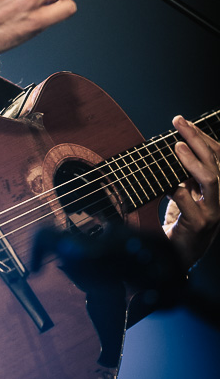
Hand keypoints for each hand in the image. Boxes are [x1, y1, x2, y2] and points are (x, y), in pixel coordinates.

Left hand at [163, 116, 219, 268]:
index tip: (185, 122)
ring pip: (211, 179)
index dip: (203, 137)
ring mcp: (212, 211)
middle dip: (197, 139)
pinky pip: (187, 200)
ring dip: (193, 160)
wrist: (179, 256)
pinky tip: (164, 182)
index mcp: (218, 187)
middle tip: (179, 123)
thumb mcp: (187, 194)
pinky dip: (175, 187)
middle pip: (216, 162)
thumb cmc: (183, 222)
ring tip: (177, 146)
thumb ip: (186, 175)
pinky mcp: (199, 223)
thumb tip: (175, 148)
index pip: (218, 156)